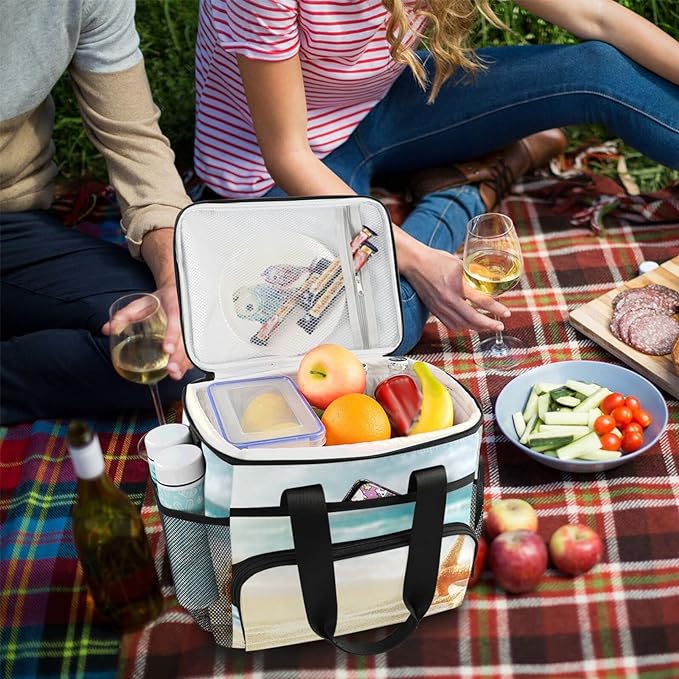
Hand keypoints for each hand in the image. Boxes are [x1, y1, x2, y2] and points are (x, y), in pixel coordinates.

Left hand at [102, 228, 192, 380]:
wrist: (175, 293)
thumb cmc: (159, 299)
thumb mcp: (141, 303)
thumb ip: (125, 315)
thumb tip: (108, 329)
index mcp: (174, 307)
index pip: (176, 322)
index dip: (172, 336)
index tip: (167, 348)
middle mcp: (185, 319)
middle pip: (186, 339)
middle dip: (179, 356)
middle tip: (170, 368)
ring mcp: (189, 329)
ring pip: (191, 347)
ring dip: (184, 362)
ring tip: (175, 374)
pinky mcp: (190, 337)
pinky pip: (192, 350)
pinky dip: (187, 362)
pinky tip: (181, 371)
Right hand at [398, 236, 510, 333]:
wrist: (415, 263)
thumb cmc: (436, 260)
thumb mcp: (460, 264)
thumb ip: (472, 275)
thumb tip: (487, 281)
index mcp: (457, 284)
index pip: (482, 301)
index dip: (496, 309)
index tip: (506, 313)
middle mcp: (448, 298)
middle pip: (473, 318)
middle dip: (489, 324)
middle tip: (500, 326)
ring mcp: (440, 306)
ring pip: (462, 324)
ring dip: (476, 327)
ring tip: (486, 326)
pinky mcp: (434, 310)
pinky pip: (450, 324)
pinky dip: (462, 326)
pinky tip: (469, 324)